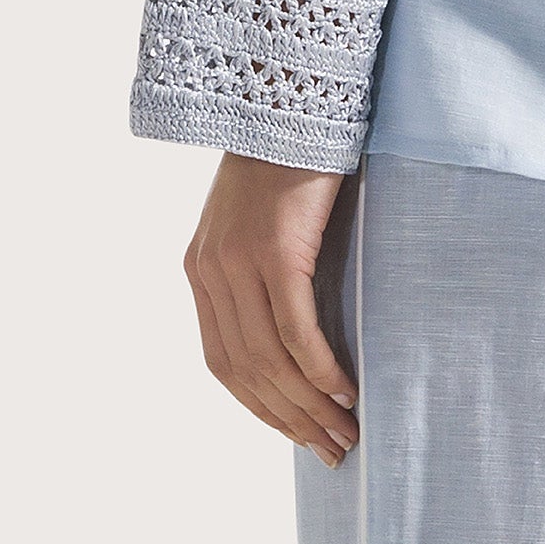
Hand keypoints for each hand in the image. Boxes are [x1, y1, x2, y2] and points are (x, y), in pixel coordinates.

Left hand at [183, 154, 359, 462]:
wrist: (289, 95)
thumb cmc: (288, 158)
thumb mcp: (259, 222)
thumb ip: (260, 274)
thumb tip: (295, 337)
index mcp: (200, 271)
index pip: (224, 365)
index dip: (261, 408)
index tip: (298, 434)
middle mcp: (210, 273)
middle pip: (246, 373)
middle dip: (288, 419)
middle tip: (330, 449)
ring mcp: (238, 263)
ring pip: (271, 360)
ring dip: (309, 405)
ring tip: (344, 429)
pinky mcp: (273, 252)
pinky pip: (296, 330)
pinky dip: (320, 368)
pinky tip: (344, 389)